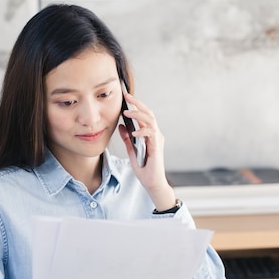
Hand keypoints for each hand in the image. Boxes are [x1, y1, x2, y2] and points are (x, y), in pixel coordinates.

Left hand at [118, 92, 175, 211]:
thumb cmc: (144, 168)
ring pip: (150, 120)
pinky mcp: (157, 146)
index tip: (125, 98)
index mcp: (149, 134)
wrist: (151, 182)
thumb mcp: (131, 150)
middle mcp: (155, 134)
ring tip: (127, 112)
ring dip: (139, 114)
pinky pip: (151, 134)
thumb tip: (121, 125)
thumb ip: (127, 138)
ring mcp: (157, 139)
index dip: (136, 105)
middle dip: (137, 103)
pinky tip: (134, 132)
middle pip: (148, 113)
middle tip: (127, 96)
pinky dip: (142, 131)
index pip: (144, 115)